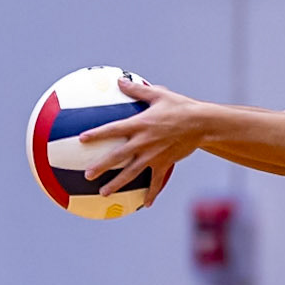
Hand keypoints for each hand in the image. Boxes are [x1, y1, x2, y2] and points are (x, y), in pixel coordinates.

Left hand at [78, 76, 201, 207]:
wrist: (201, 123)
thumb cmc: (180, 106)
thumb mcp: (158, 94)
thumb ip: (137, 89)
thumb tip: (119, 80)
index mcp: (140, 124)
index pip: (113, 129)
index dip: (97, 134)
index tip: (82, 139)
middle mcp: (143, 142)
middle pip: (118, 156)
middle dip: (101, 166)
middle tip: (87, 175)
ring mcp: (154, 155)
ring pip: (131, 173)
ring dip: (117, 184)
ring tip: (103, 193)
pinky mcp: (165, 163)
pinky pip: (157, 181)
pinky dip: (151, 193)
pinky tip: (145, 204)